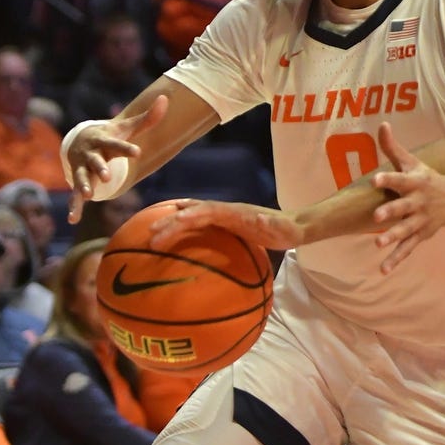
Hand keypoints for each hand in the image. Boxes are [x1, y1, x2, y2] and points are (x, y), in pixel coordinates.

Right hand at [68, 94, 168, 222]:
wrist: (82, 140)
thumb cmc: (111, 136)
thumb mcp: (127, 128)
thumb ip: (147, 118)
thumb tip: (164, 98)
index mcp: (104, 141)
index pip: (115, 144)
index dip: (126, 148)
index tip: (137, 152)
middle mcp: (91, 155)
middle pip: (95, 161)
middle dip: (99, 168)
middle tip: (106, 176)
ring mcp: (82, 169)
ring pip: (82, 178)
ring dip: (83, 186)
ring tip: (87, 195)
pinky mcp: (79, 182)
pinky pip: (74, 196)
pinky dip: (73, 207)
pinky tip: (72, 220)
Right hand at [150, 199, 302, 249]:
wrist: (293, 225)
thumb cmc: (286, 230)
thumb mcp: (281, 229)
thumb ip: (269, 223)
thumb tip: (258, 216)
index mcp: (235, 212)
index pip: (207, 211)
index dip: (190, 216)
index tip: (174, 223)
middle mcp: (226, 210)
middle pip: (194, 212)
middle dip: (172, 221)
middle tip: (151, 234)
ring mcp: (225, 215)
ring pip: (193, 214)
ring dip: (173, 221)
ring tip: (153, 230)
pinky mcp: (225, 222)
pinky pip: (199, 221)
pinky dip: (183, 221)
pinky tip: (174, 227)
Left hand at [370, 123, 444, 272]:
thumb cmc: (426, 178)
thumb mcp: (412, 162)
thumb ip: (393, 147)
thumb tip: (382, 123)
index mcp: (414, 183)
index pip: (400, 179)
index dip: (388, 178)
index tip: (375, 179)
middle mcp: (418, 202)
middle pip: (402, 207)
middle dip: (391, 212)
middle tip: (376, 218)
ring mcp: (420, 220)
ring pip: (405, 230)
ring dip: (393, 237)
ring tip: (377, 244)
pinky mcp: (421, 235)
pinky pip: (408, 249)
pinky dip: (396, 260)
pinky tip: (383, 270)